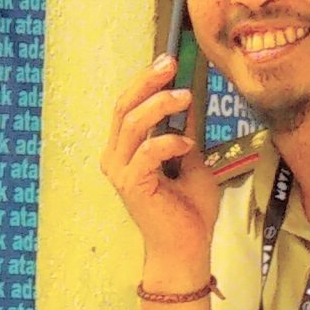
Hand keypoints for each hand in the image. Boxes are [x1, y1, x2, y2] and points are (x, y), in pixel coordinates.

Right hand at [101, 54, 220, 281]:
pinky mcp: (131, 185)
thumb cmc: (188, 211)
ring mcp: (120, 172)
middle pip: (123, 108)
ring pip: (131, 124)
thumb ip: (186, 133)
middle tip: (170, 64)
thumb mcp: (193, 161)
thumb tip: (190, 102)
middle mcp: (116, 158)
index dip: (145, 80)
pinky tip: (188, 143)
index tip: (167, 60)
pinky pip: (146, 152)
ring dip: (159, 106)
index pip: (128, 106)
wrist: (187, 249)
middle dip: (147, 82)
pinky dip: (168, 141)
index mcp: (126, 151)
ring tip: (186, 97)